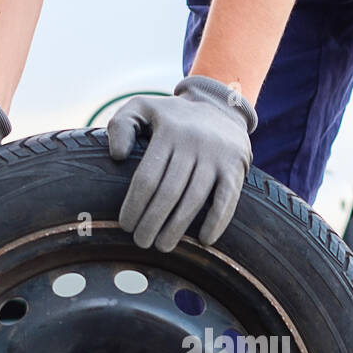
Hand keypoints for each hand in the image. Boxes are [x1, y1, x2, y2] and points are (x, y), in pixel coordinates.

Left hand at [107, 75, 256, 251]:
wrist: (221, 106)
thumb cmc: (173, 117)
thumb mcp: (142, 107)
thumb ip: (121, 125)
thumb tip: (117, 156)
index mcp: (169, 131)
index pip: (147, 177)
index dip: (134, 205)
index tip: (125, 225)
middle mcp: (194, 142)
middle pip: (169, 192)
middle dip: (152, 222)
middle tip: (140, 242)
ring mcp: (217, 156)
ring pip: (194, 199)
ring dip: (177, 228)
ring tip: (162, 246)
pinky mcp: (235, 167)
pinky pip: (227, 199)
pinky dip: (217, 221)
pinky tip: (204, 240)